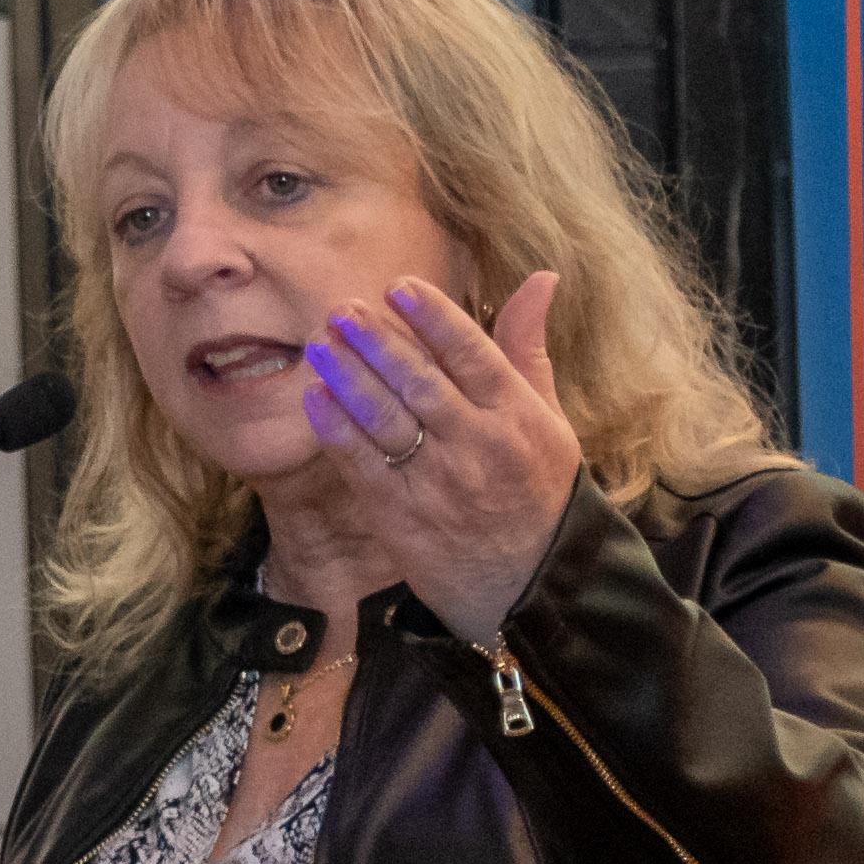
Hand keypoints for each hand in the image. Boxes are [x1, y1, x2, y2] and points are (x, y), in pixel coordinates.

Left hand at [299, 272, 580, 644]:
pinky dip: (336, 430)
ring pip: (386, 420)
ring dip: (347, 378)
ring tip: (318, 342)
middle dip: (378, 342)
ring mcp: (437, 484)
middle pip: (420, 383)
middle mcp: (477, 447)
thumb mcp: (548, 418)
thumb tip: (540, 278)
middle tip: (342, 308)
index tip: (399, 287)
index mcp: (517, 417)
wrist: (527, 585)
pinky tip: (314, 397)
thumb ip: (529, 348)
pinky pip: (362, 465)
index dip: (433, 318)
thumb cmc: (538, 490)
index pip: (473, 355)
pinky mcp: (401, 516)